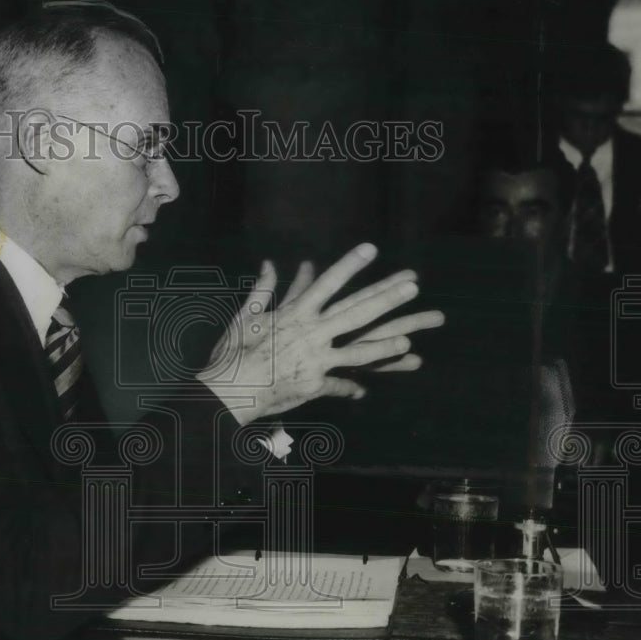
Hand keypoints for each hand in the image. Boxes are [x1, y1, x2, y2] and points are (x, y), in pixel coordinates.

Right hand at [197, 243, 444, 425]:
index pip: (328, 283)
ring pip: (358, 350)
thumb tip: (269, 264)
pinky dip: (351, 388)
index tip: (370, 249)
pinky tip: (366, 391)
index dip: (350, 265)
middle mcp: (311, 333)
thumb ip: (263, 289)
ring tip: (408, 340)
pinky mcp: (314, 383)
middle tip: (411, 284)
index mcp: (296, 314)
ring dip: (385, 345)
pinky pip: (338, 384)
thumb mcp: (246, 315)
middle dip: (385, 297)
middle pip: (356, 312)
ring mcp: (316, 359)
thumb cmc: (233, 350)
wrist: (229, 389)